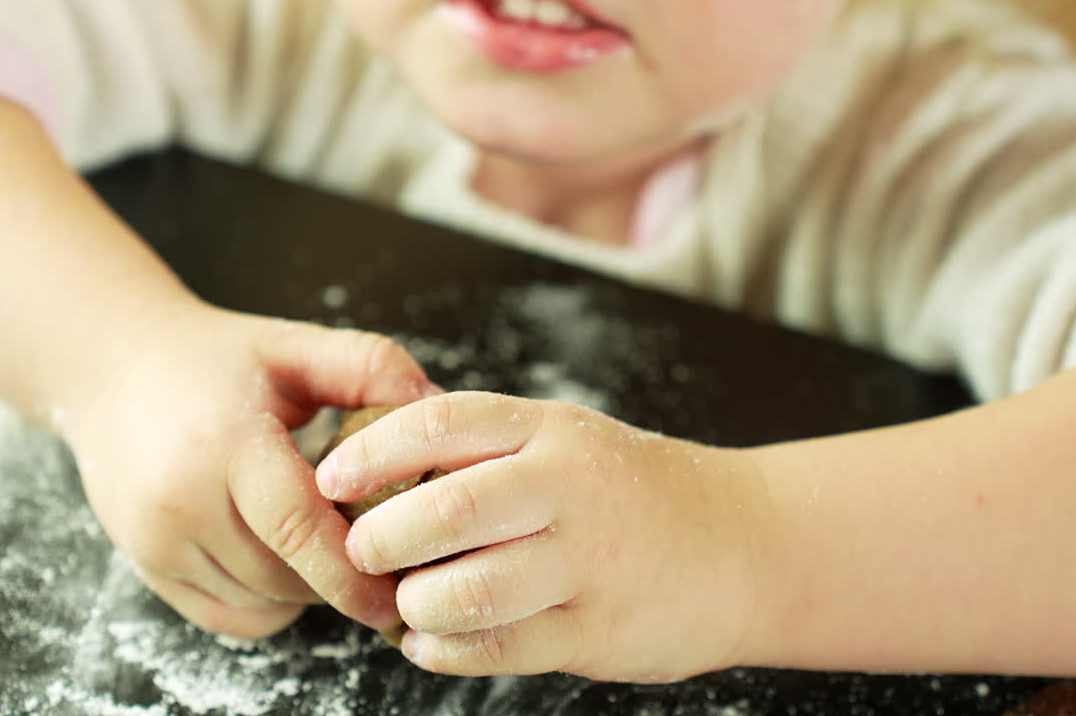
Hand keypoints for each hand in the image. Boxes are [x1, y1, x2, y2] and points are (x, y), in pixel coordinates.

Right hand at [60, 303, 440, 638]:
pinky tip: (284, 558)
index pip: (297, 526)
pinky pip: (231, 617)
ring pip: (263, 600)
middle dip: (343, 574)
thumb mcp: (291, 346)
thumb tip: (437, 400)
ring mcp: (156, 541)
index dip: (354, 570)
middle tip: (386, 551)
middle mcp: (180, 500)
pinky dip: (271, 603)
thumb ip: (368, 364)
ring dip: (309, 587)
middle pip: (287, 573)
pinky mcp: (147, 567)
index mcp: (225, 443)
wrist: (111, 367)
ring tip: (330, 540)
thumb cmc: (214, 359)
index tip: (401, 591)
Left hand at [315, 392, 774, 680]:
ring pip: (465, 590)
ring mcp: (587, 563)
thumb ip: (493, 450)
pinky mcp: (598, 631)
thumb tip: (382, 467)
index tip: (330, 478)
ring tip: (403, 604)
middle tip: (362, 550)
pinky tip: (431, 642)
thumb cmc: (636, 492)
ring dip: (413, 604)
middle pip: (444, 510)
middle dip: (381, 537)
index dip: (371, 451)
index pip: (441, 425)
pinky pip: (498, 648)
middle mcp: (569, 489)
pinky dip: (445, 650)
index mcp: (552, 432)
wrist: (745, 545)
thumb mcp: (571, 441)